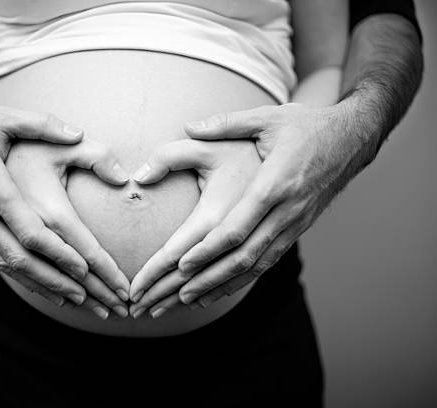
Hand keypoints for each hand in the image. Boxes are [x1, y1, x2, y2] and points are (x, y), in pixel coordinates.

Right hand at [0, 98, 126, 307]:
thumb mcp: (0, 117)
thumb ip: (41, 124)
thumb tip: (78, 133)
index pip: (28, 230)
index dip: (58, 253)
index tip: (86, 269)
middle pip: (19, 257)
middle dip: (55, 279)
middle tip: (87, 297)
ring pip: (6, 263)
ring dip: (40, 283)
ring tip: (72, 298)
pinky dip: (20, 275)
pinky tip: (41, 285)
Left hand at [164, 103, 356, 309]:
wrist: (352, 139)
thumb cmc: (307, 126)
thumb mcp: (267, 118)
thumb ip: (226, 123)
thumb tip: (189, 126)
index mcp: (274, 184)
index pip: (237, 227)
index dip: (208, 250)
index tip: (181, 265)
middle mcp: (286, 211)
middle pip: (245, 255)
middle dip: (211, 277)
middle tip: (180, 295)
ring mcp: (295, 223)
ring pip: (258, 264)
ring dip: (225, 284)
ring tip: (195, 299)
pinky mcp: (299, 228)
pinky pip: (270, 259)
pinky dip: (246, 277)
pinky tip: (225, 287)